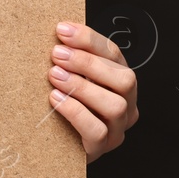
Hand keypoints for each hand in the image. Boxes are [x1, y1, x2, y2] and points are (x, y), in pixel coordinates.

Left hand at [48, 21, 137, 162]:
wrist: (53, 143)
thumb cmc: (62, 104)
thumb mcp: (67, 76)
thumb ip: (68, 58)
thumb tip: (55, 33)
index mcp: (118, 80)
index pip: (114, 54)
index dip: (89, 39)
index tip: (62, 30)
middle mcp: (125, 104)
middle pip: (124, 79)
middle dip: (88, 63)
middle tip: (57, 55)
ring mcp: (116, 128)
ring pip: (115, 106)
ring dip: (82, 87)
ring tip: (55, 76)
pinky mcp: (101, 147)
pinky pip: (98, 131)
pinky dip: (76, 112)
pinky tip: (56, 99)